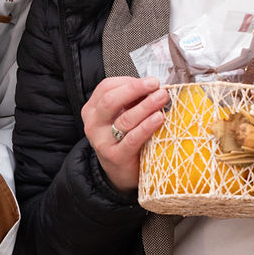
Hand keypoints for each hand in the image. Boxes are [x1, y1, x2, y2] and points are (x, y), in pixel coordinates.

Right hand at [82, 76, 168, 192]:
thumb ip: (130, 102)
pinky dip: (147, 126)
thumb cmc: (123, 140)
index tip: (149, 81)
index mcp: (92, 110)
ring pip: (124, 118)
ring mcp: (102, 141)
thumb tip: (152, 87)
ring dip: (146, 106)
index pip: (106, 87)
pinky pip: (133, 138)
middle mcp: (93, 124)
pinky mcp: (115, 156)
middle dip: (135, 89)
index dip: (129, 82)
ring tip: (161, 98)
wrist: (119, 173)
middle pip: (111, 100)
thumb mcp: (119, 117)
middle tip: (155, 84)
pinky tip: (158, 118)